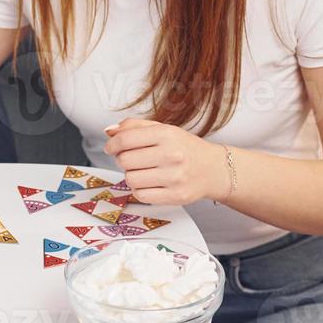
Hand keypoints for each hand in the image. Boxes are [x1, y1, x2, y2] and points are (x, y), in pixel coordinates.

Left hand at [102, 118, 228, 205]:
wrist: (214, 169)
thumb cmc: (185, 148)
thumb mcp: (163, 130)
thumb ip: (134, 127)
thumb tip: (109, 130)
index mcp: (167, 134)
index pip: (124, 140)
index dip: (112, 145)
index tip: (111, 148)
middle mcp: (172, 155)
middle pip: (124, 160)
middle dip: (123, 160)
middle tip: (133, 160)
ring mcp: (175, 177)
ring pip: (130, 179)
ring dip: (131, 176)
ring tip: (143, 172)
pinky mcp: (176, 196)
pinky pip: (140, 195)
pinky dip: (140, 190)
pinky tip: (150, 183)